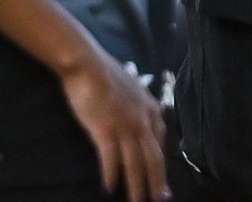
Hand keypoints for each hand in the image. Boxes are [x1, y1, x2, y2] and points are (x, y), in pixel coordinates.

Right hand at [59, 42, 168, 201]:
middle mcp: (142, 118)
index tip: (164, 179)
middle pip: (153, 156)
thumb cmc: (106, 74)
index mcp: (150, 107)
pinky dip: (111, 175)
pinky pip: (111, 159)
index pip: (160, 140)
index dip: (162, 162)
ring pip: (135, 163)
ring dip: (136, 186)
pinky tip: (109, 187)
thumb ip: (140, 103)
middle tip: (160, 200)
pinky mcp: (105, 130)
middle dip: (157, 181)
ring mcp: (125, 125)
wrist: (88, 64)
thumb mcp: (133, 87)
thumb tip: (147, 113)